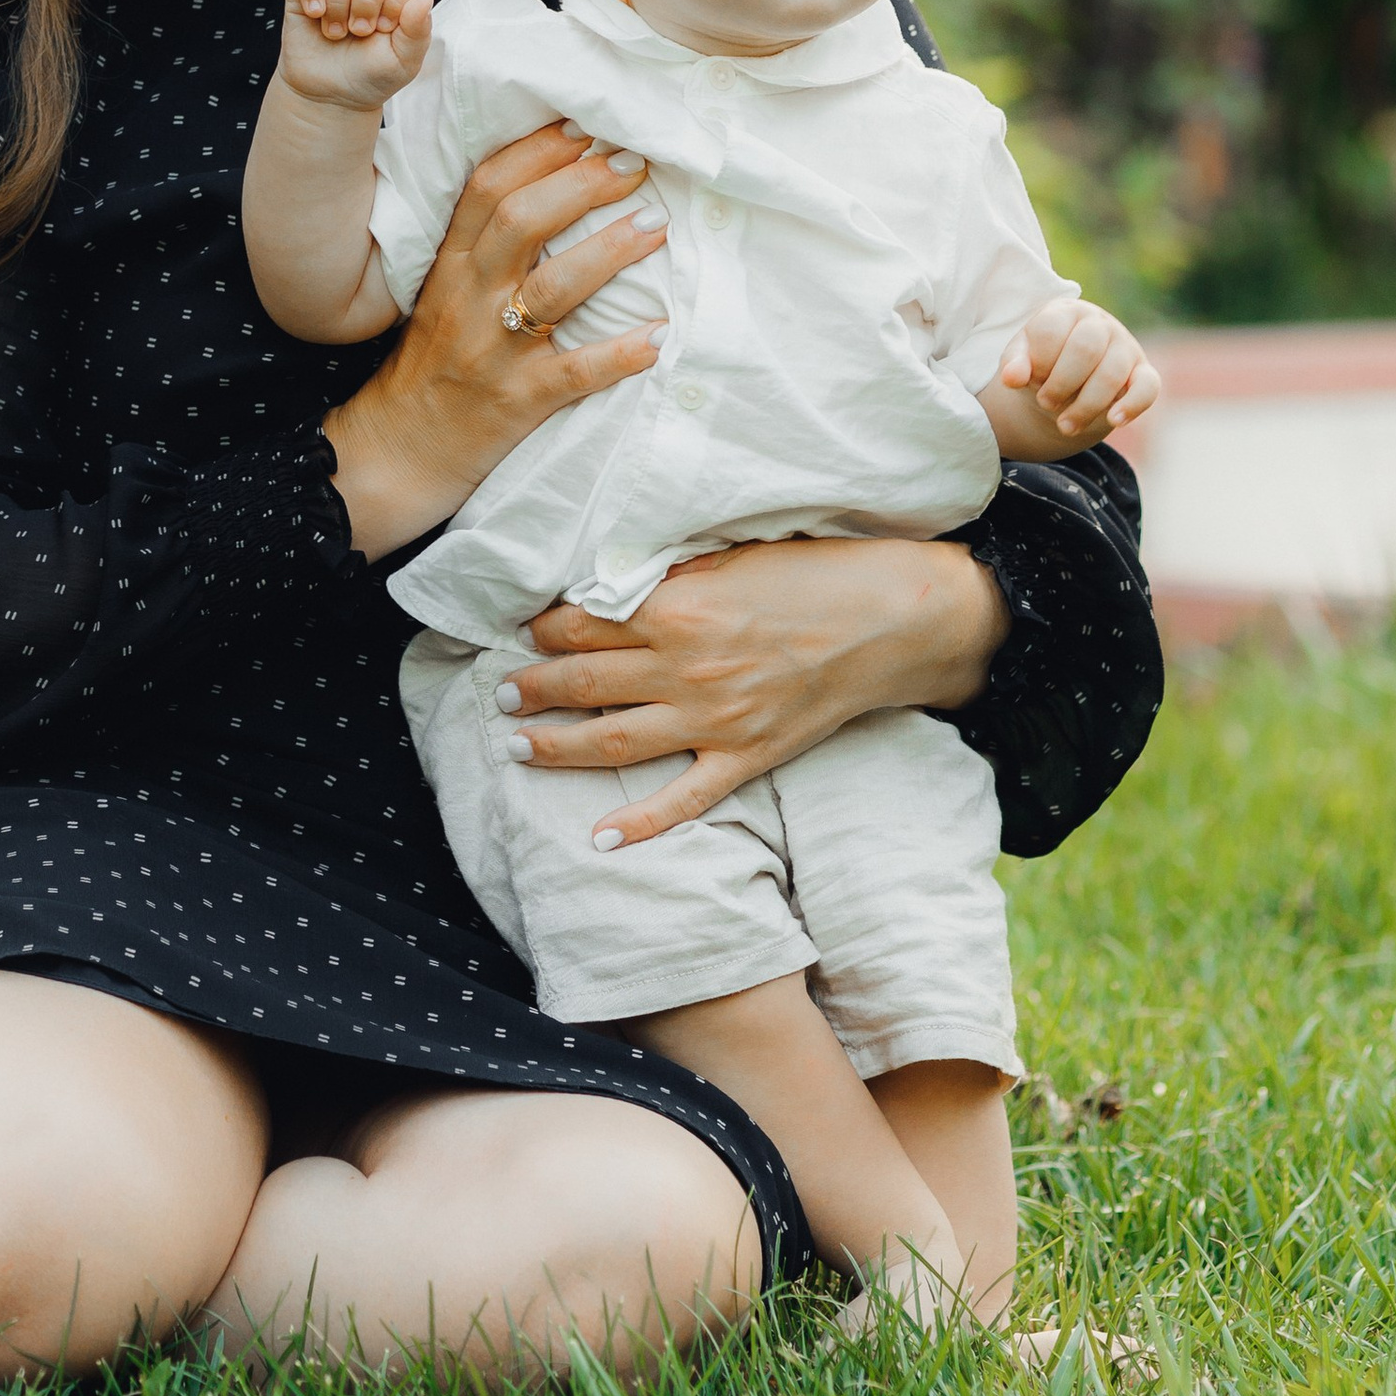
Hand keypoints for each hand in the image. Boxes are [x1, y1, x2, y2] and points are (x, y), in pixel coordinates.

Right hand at [276, 0, 433, 111]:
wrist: (330, 97)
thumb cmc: (370, 77)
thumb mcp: (402, 63)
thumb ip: (417, 32)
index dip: (397, 0)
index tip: (385, 29)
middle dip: (366, 2)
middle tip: (360, 32)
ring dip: (338, 1)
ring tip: (336, 32)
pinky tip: (315, 14)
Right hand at [321, 122, 666, 557]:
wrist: (393, 456)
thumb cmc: (427, 371)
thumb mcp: (441, 297)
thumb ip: (482, 251)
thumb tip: (554, 195)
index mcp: (449, 267)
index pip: (487, 188)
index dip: (539, 151)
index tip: (588, 127)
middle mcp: (467, 301)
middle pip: (519, 221)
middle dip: (581, 184)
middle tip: (634, 165)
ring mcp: (490, 352)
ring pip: (550, 289)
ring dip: (609, 251)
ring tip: (656, 224)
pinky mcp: (515, 403)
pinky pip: (573, 374)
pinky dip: (619, 354)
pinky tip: (659, 336)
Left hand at [496, 533, 1008, 846]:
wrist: (895, 622)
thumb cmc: (817, 575)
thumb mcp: (733, 556)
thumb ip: (670, 575)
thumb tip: (612, 585)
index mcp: (678, 607)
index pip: (581, 623)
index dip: (542, 628)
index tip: (524, 631)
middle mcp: (685, 668)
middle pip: (582, 682)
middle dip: (530, 688)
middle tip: (500, 694)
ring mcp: (714, 720)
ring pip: (610, 742)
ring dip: (555, 746)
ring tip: (518, 746)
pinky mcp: (745, 757)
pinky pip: (681, 800)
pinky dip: (637, 825)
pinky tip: (598, 838)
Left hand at [998, 299, 1159, 443]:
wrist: (1070, 379)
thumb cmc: (1044, 363)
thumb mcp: (1023, 359)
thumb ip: (1015, 364)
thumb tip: (1012, 378)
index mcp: (1066, 312)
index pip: (1051, 331)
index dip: (1037, 362)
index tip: (1028, 382)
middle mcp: (1100, 324)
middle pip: (1085, 350)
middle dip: (1061, 384)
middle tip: (1045, 404)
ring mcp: (1126, 346)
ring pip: (1112, 374)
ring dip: (1086, 406)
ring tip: (1065, 427)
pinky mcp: (1144, 373)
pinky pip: (1148, 387)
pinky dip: (1132, 405)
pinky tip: (1114, 420)